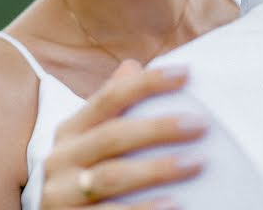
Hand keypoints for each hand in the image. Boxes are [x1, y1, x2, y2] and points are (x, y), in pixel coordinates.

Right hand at [41, 61, 206, 208]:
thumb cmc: (81, 171)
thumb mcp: (88, 137)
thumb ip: (110, 105)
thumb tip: (133, 66)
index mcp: (70, 129)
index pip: (110, 97)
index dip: (147, 83)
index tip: (185, 73)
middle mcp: (61, 158)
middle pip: (113, 135)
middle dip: (159, 128)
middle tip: (200, 124)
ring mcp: (62, 194)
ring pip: (112, 176)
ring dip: (157, 168)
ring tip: (196, 162)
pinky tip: (174, 204)